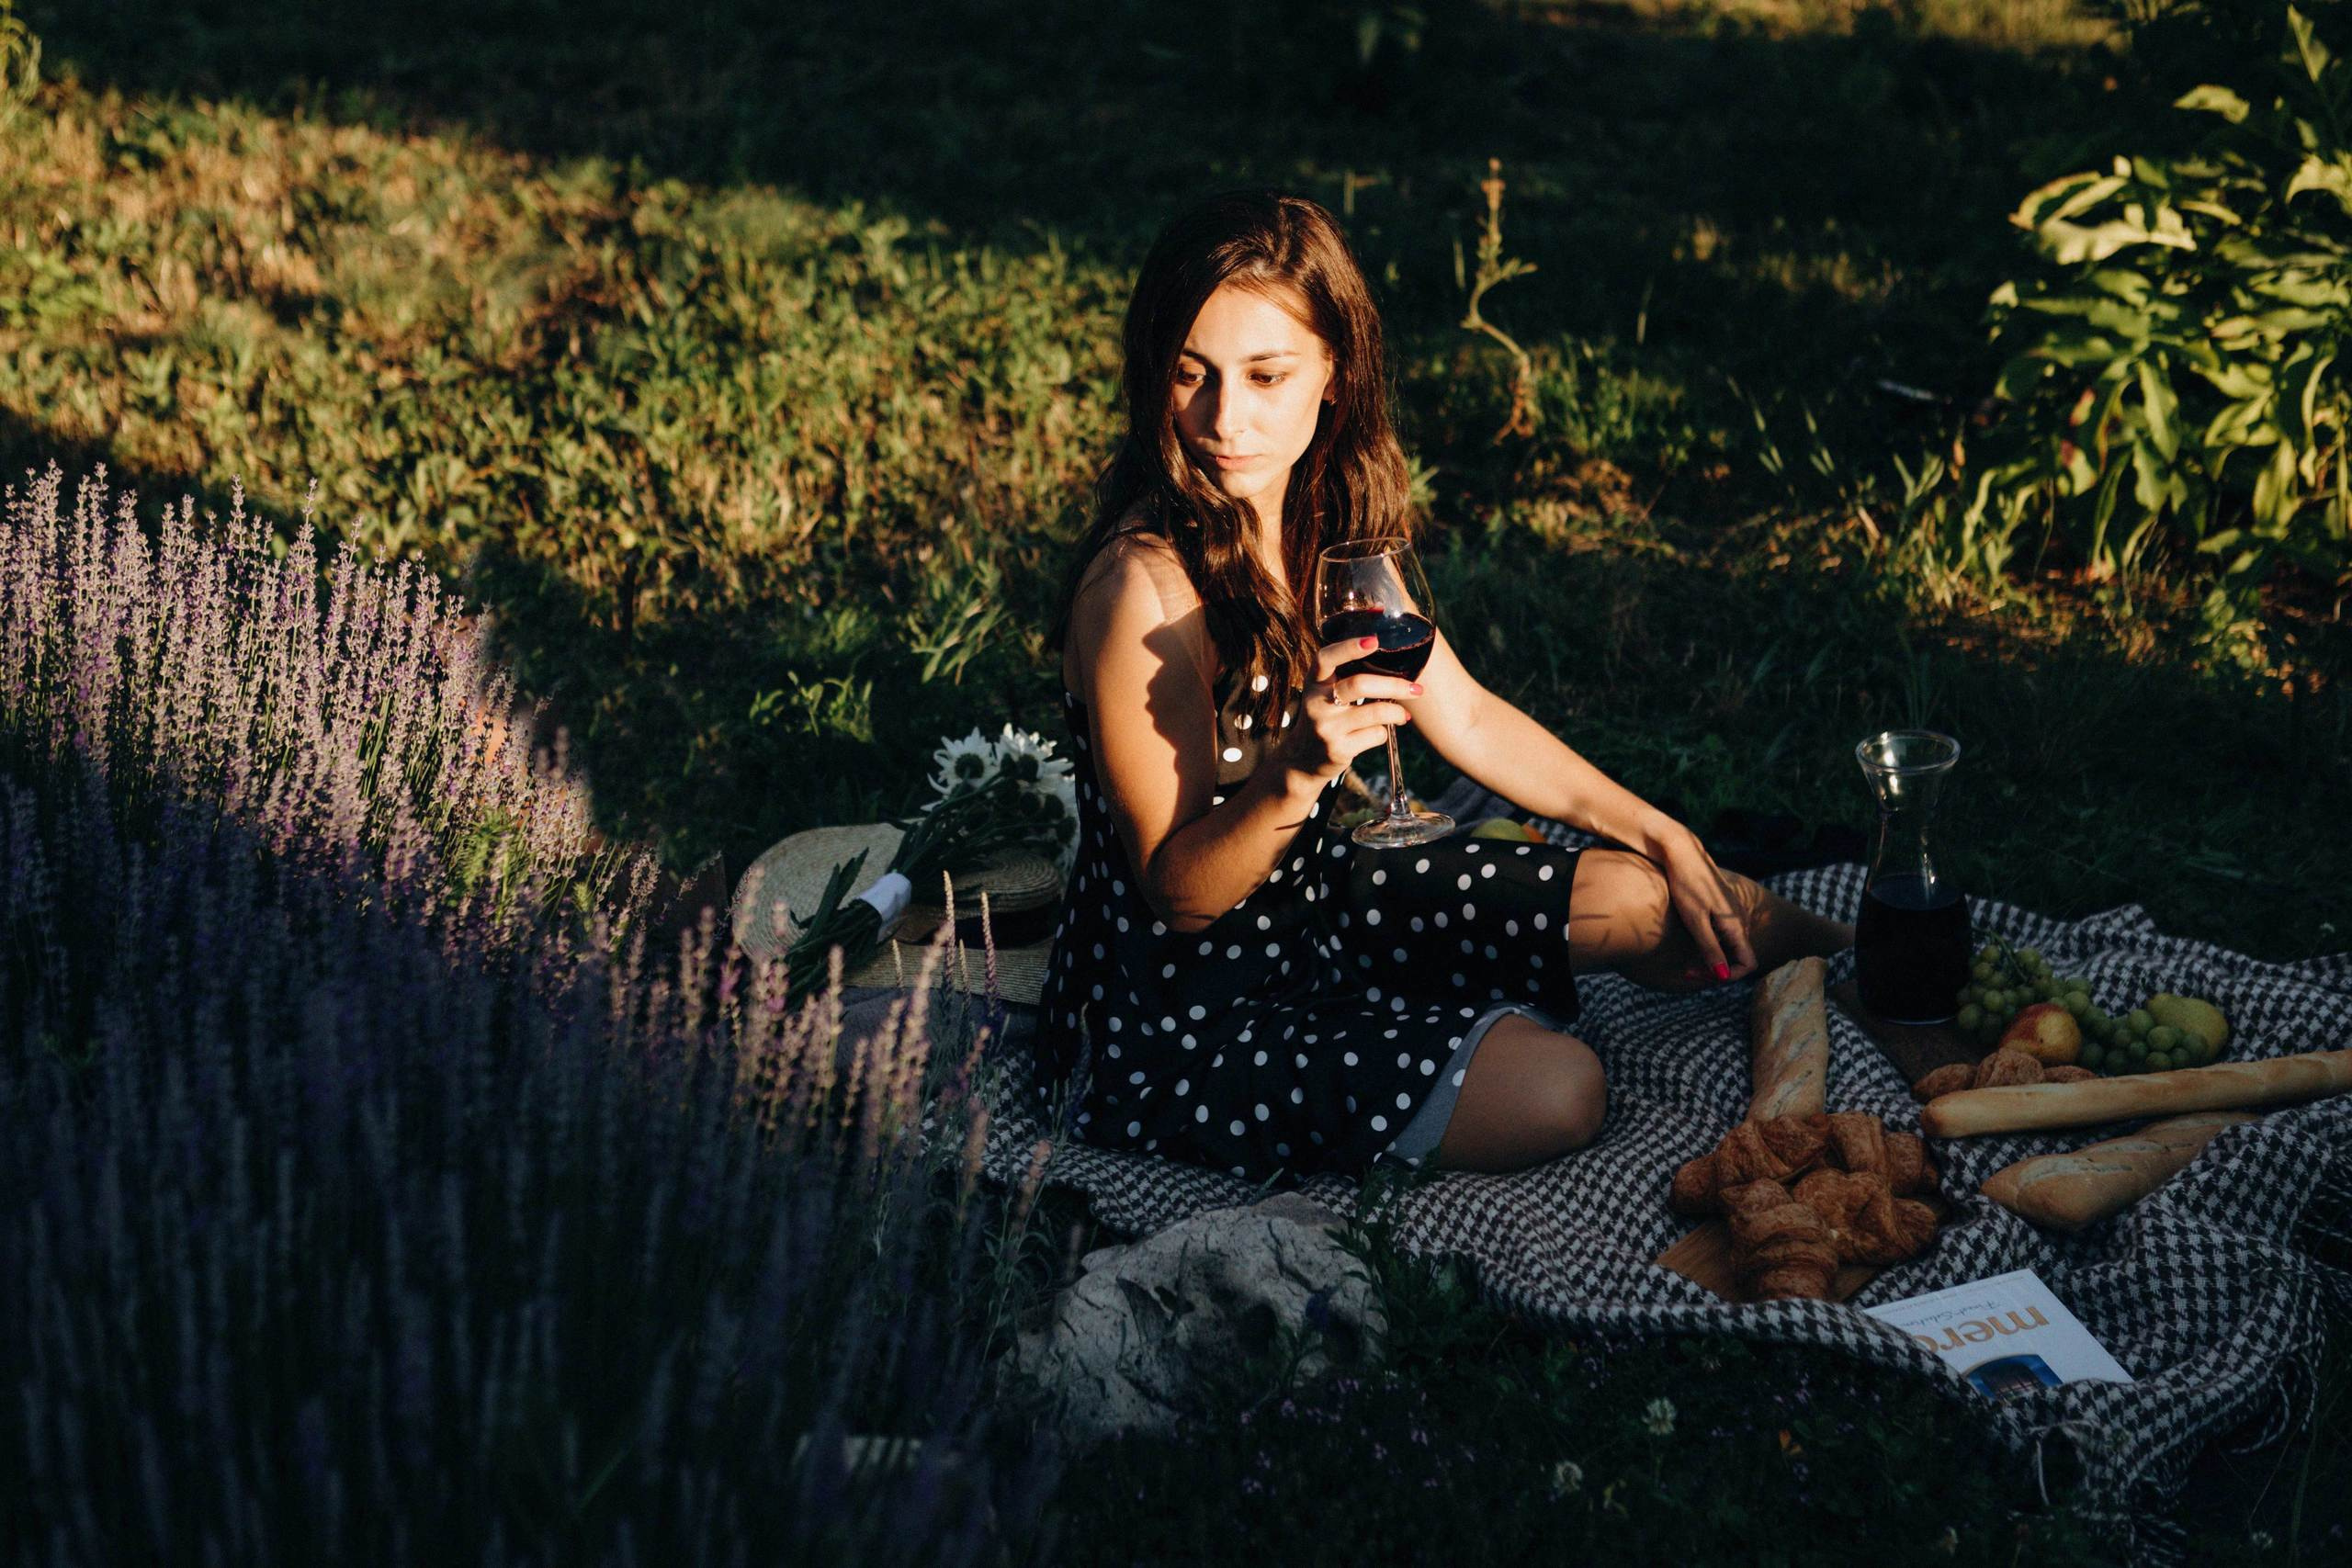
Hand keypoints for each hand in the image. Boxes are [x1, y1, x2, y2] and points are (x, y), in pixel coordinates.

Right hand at [1279, 633, 1419, 784]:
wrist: (1302, 759)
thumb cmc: (1325, 716)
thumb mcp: (1324, 693)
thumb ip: (1345, 677)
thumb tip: (1393, 664)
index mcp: (1314, 682)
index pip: (1326, 658)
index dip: (1349, 647)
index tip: (1374, 641)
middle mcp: (1316, 703)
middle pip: (1360, 684)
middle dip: (1394, 685)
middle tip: (1416, 689)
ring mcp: (1327, 728)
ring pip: (1375, 712)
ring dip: (1396, 712)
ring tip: (1403, 715)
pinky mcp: (1338, 749)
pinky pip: (1375, 735)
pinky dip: (1384, 731)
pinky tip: (1379, 732)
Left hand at [1644, 817, 1759, 982]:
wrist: (1683, 853)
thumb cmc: (1686, 885)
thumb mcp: (1695, 921)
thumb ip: (1710, 948)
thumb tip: (1722, 976)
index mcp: (1737, 926)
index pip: (1748, 964)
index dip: (1730, 976)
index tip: (1704, 976)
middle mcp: (1740, 922)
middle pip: (1737, 959)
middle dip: (1715, 971)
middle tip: (1686, 973)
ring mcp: (1733, 915)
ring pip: (1730, 949)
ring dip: (1712, 961)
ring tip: (1685, 964)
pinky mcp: (1724, 910)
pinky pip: (1724, 938)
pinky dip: (1710, 948)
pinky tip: (1690, 947)